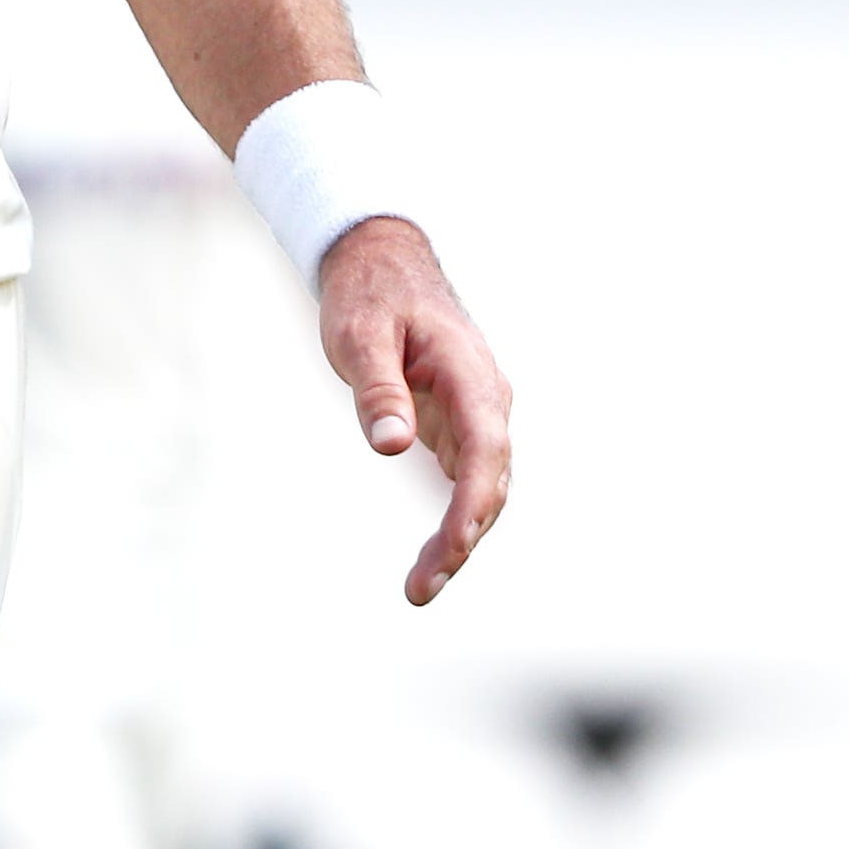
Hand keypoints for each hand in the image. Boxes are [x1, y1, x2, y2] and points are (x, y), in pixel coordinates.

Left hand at [318, 215, 511, 604]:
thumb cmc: (369, 293)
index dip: (471, 508)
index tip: (449, 551)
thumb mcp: (359, 333)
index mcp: (471, 375)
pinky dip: (454, 516)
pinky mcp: (459, 422)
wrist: (381, 258)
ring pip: (482, 486)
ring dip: (459, 536)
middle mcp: (487, 399)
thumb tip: (392, 448)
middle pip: (489, 482)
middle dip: (461, 540)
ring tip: (420, 585)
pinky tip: (432, 555)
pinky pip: (467, 477)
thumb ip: (377, 388)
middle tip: (420, 589)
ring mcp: (477, 412)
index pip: (485, 452)